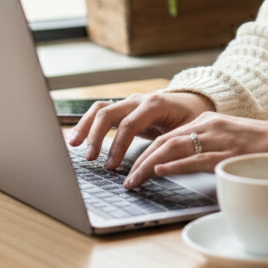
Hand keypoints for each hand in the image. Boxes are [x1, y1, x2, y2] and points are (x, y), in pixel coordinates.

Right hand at [68, 90, 212, 170]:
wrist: (194, 102)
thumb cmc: (193, 119)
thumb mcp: (189, 132)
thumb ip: (174, 146)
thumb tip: (160, 167)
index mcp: (156, 104)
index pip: (129, 124)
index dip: (118, 146)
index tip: (112, 167)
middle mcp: (139, 100)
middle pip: (109, 112)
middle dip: (96, 135)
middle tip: (91, 158)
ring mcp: (129, 103)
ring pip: (100, 108)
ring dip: (86, 126)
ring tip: (74, 145)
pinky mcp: (124, 110)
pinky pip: (101, 113)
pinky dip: (88, 124)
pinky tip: (78, 139)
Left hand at [123, 113, 267, 186]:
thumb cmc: (256, 145)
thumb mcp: (224, 137)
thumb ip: (202, 145)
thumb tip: (173, 163)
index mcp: (206, 120)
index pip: (166, 134)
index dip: (144, 151)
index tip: (130, 166)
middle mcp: (208, 126)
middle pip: (164, 140)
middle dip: (140, 159)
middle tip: (125, 177)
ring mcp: (217, 139)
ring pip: (174, 148)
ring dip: (148, 165)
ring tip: (134, 180)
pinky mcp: (227, 154)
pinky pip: (195, 158)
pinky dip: (174, 165)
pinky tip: (159, 171)